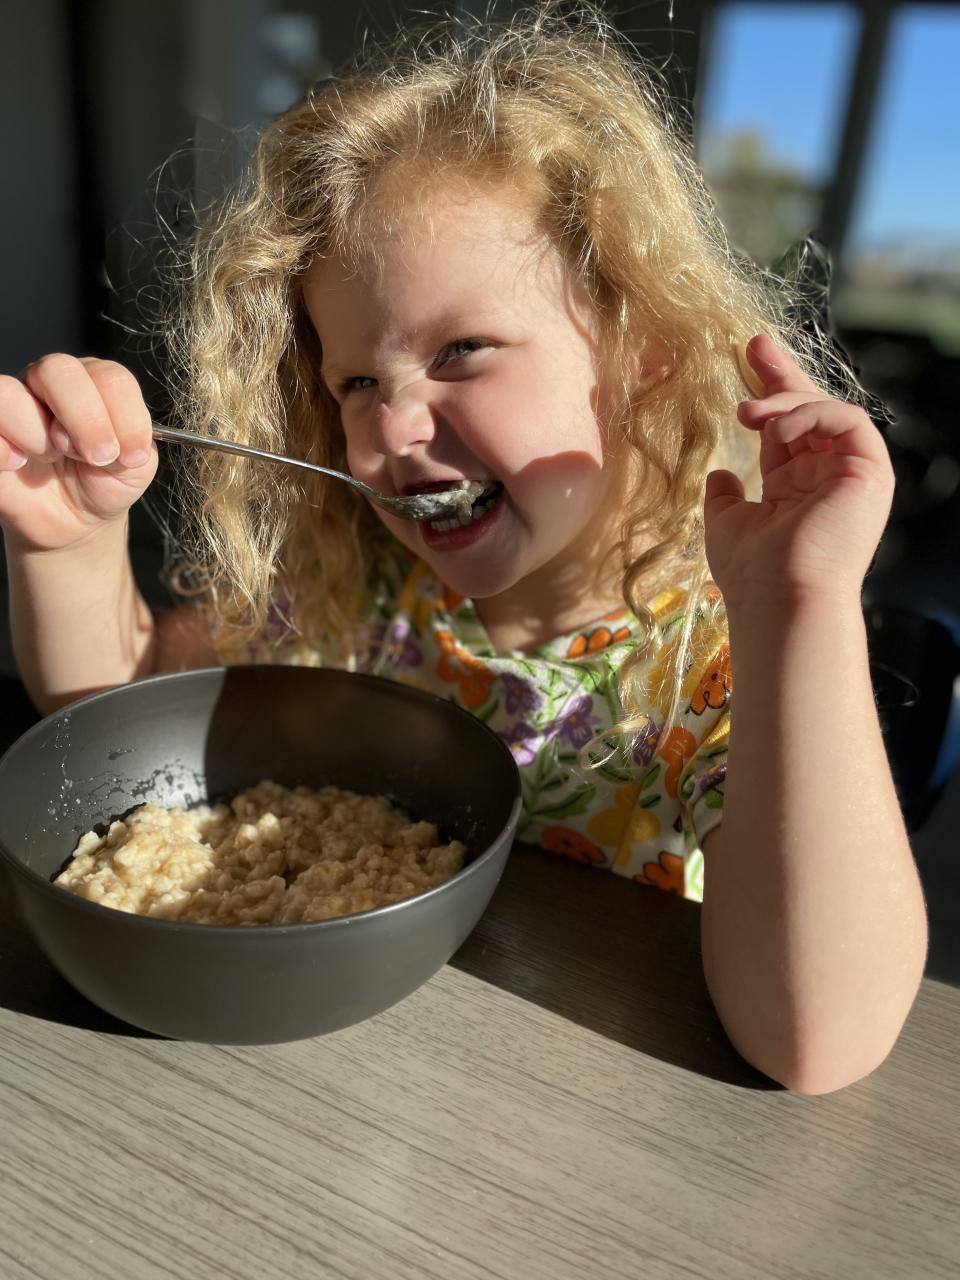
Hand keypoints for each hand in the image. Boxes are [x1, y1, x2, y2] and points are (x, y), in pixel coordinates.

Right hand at [0, 354, 157, 552]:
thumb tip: (119, 443)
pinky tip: (18, 464)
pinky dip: (3, 448)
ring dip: (37, 433)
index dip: (124, 415)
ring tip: (53, 458)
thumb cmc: (105, 481)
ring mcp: (14, 405)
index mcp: (93, 383)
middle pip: (57, 370)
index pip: (109, 376)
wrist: (78, 520)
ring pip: (10, 393)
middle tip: (96, 457)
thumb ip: (135, 444)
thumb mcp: (135, 467)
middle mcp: (49, 384)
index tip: (131, 456)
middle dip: (84, 418)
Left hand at [703, 334, 894, 607]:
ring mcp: (853, 475)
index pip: (786, 430)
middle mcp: (829, 478)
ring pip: (828, 411)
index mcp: (798, 488)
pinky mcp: (871, 472)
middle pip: (811, 411)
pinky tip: (776, 429)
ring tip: (747, 413)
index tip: (743, 366)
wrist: (781, 599)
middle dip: (782, 374)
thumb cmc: (753, 573)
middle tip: (753, 344)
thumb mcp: (728, 524)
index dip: (768, 396)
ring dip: (785, 401)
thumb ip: (726, 496)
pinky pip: (849, 420)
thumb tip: (719, 474)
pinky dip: (812, 415)